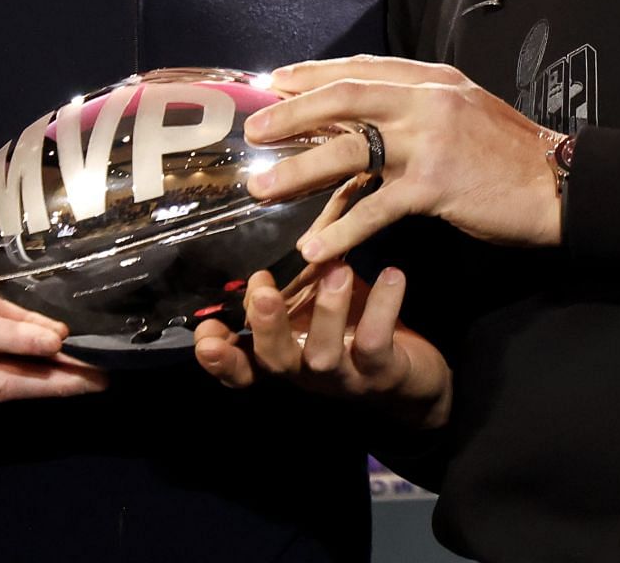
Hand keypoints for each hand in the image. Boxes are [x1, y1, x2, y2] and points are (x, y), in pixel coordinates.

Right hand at [193, 266, 450, 430]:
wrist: (415, 382)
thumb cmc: (354, 333)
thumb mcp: (315, 310)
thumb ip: (290, 286)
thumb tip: (268, 237)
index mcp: (284, 356)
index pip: (241, 367)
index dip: (219, 359)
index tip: (204, 336)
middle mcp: (306, 372)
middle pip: (274, 360)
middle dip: (266, 327)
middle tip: (263, 290)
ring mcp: (343, 378)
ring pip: (323, 353)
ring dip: (326, 310)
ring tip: (335, 269)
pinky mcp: (382, 374)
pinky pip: (376, 341)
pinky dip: (383, 307)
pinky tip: (392, 275)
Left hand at [246, 55, 563, 261]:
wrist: (560, 184)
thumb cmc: (509, 154)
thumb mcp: (464, 110)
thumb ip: (417, 108)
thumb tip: (364, 119)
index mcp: (432, 79)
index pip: (361, 67)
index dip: (313, 74)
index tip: (275, 80)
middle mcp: (427, 100)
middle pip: (344, 97)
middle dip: (292, 112)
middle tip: (255, 129)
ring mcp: (431, 140)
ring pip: (349, 149)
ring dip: (299, 170)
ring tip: (263, 188)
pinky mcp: (436, 184)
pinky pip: (376, 207)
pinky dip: (342, 228)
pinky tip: (316, 247)